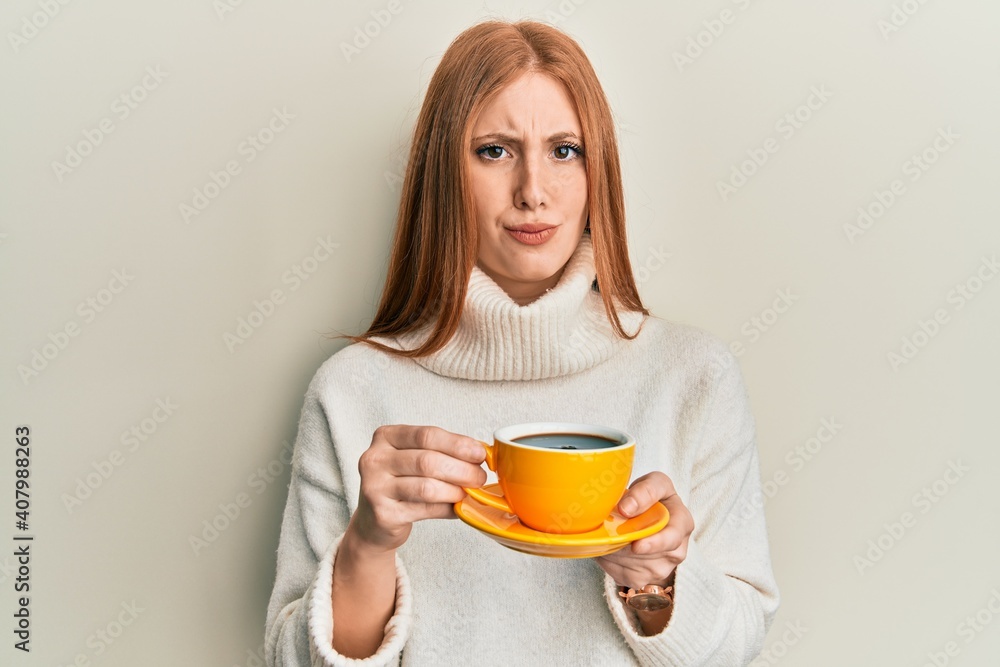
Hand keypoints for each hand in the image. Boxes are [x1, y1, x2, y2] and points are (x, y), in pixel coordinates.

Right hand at [347, 425, 487, 553]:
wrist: (374, 521)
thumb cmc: (401, 483)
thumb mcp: (414, 459)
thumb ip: (441, 452)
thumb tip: (479, 453)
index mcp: (386, 437)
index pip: (426, 435)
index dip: (458, 444)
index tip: (479, 453)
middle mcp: (375, 459)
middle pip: (427, 461)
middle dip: (462, 469)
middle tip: (480, 477)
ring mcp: (375, 488)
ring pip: (427, 487)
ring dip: (456, 490)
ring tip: (469, 492)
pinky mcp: (383, 514)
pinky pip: (425, 510)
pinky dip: (447, 508)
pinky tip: (457, 508)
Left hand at [595, 472, 694, 589]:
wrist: (646, 515)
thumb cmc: (653, 497)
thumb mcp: (654, 483)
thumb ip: (644, 491)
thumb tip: (626, 508)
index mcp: (683, 524)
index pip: (672, 539)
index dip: (654, 543)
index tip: (636, 545)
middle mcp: (676, 552)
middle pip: (648, 556)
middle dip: (625, 545)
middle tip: (610, 533)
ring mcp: (660, 569)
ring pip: (631, 565)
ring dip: (615, 551)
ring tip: (611, 533)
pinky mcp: (642, 580)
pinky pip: (620, 574)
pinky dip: (610, 560)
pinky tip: (612, 545)